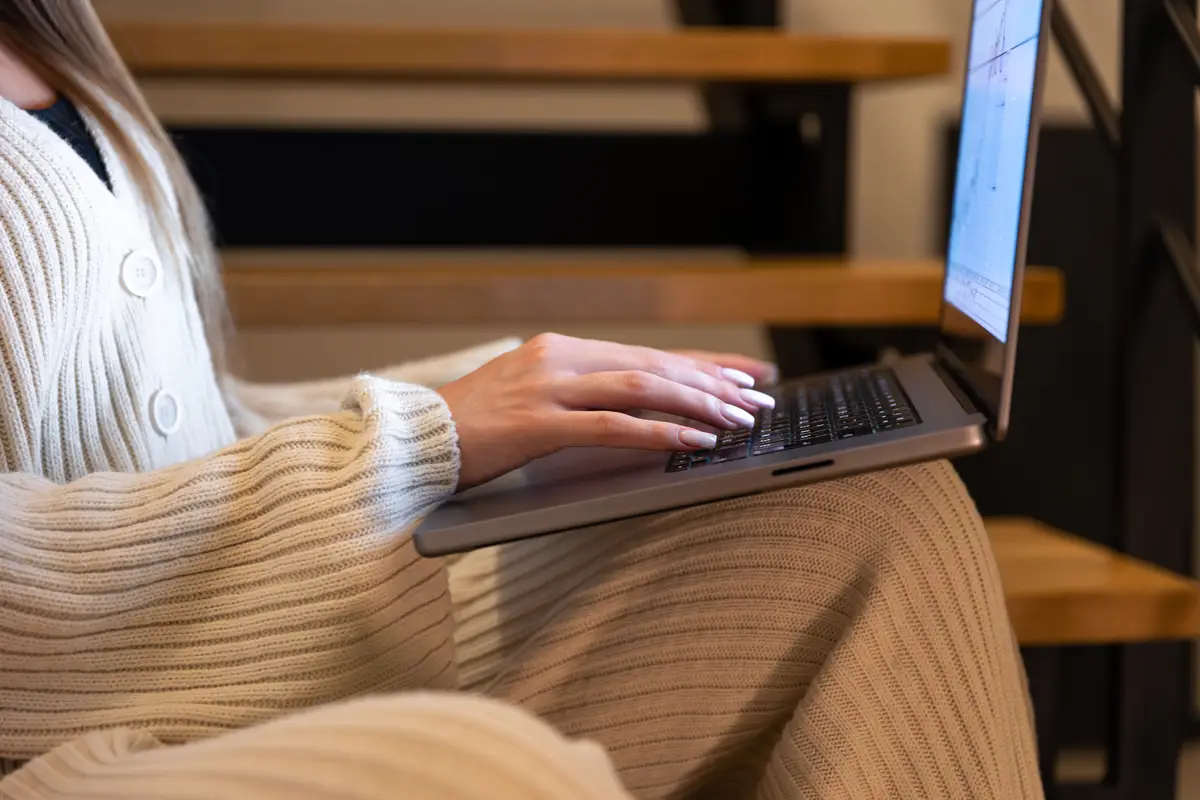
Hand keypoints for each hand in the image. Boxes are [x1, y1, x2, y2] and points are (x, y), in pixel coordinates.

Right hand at [436, 333, 776, 490]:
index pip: (649, 352)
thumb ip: (582, 395)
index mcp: (563, 349)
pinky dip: (658, 432)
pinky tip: (693, 441)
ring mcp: (547, 387)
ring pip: (641, 386)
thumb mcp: (534, 398)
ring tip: (738, 419)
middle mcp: (560, 358)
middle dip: (714, 382)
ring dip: (696, 402)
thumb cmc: (476, 427)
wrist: (415, 440)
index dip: (704, 363)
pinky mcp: (536, 422)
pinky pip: (611, 425)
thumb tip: (646, 410)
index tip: (748, 374)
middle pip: (654, 363)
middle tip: (759, 398)